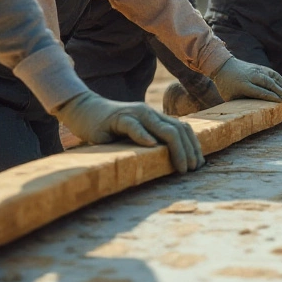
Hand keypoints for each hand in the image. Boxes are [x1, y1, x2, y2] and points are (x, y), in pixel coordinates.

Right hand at [53, 91, 203, 172]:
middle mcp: (149, 113)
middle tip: (191, 170)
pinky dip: (144, 136)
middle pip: (178, 130)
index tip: (198, 165)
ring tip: (181, 166)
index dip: (194, 146)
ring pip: (163, 128)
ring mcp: (134, 114)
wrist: (83, 110)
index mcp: (155, 117)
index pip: (183, 128)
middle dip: (189, 151)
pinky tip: (151, 146)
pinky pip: (134, 125)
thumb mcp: (134, 135)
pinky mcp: (117, 118)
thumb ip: (150, 141)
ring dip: (176, 148)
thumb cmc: (109, 128)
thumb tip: (171, 162)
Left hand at [211, 57, 281, 102]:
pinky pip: (273, 74)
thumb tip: (252, 113)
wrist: (223, 65)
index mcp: (242, 84)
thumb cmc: (225, 86)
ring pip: (274, 77)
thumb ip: (241, 103)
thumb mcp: (229, 97)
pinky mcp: (260, 67)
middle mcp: (251, 76)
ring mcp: (256, 70)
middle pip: (268, 83)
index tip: (281, 101)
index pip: (259, 90)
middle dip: (281, 91)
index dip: (270, 96)